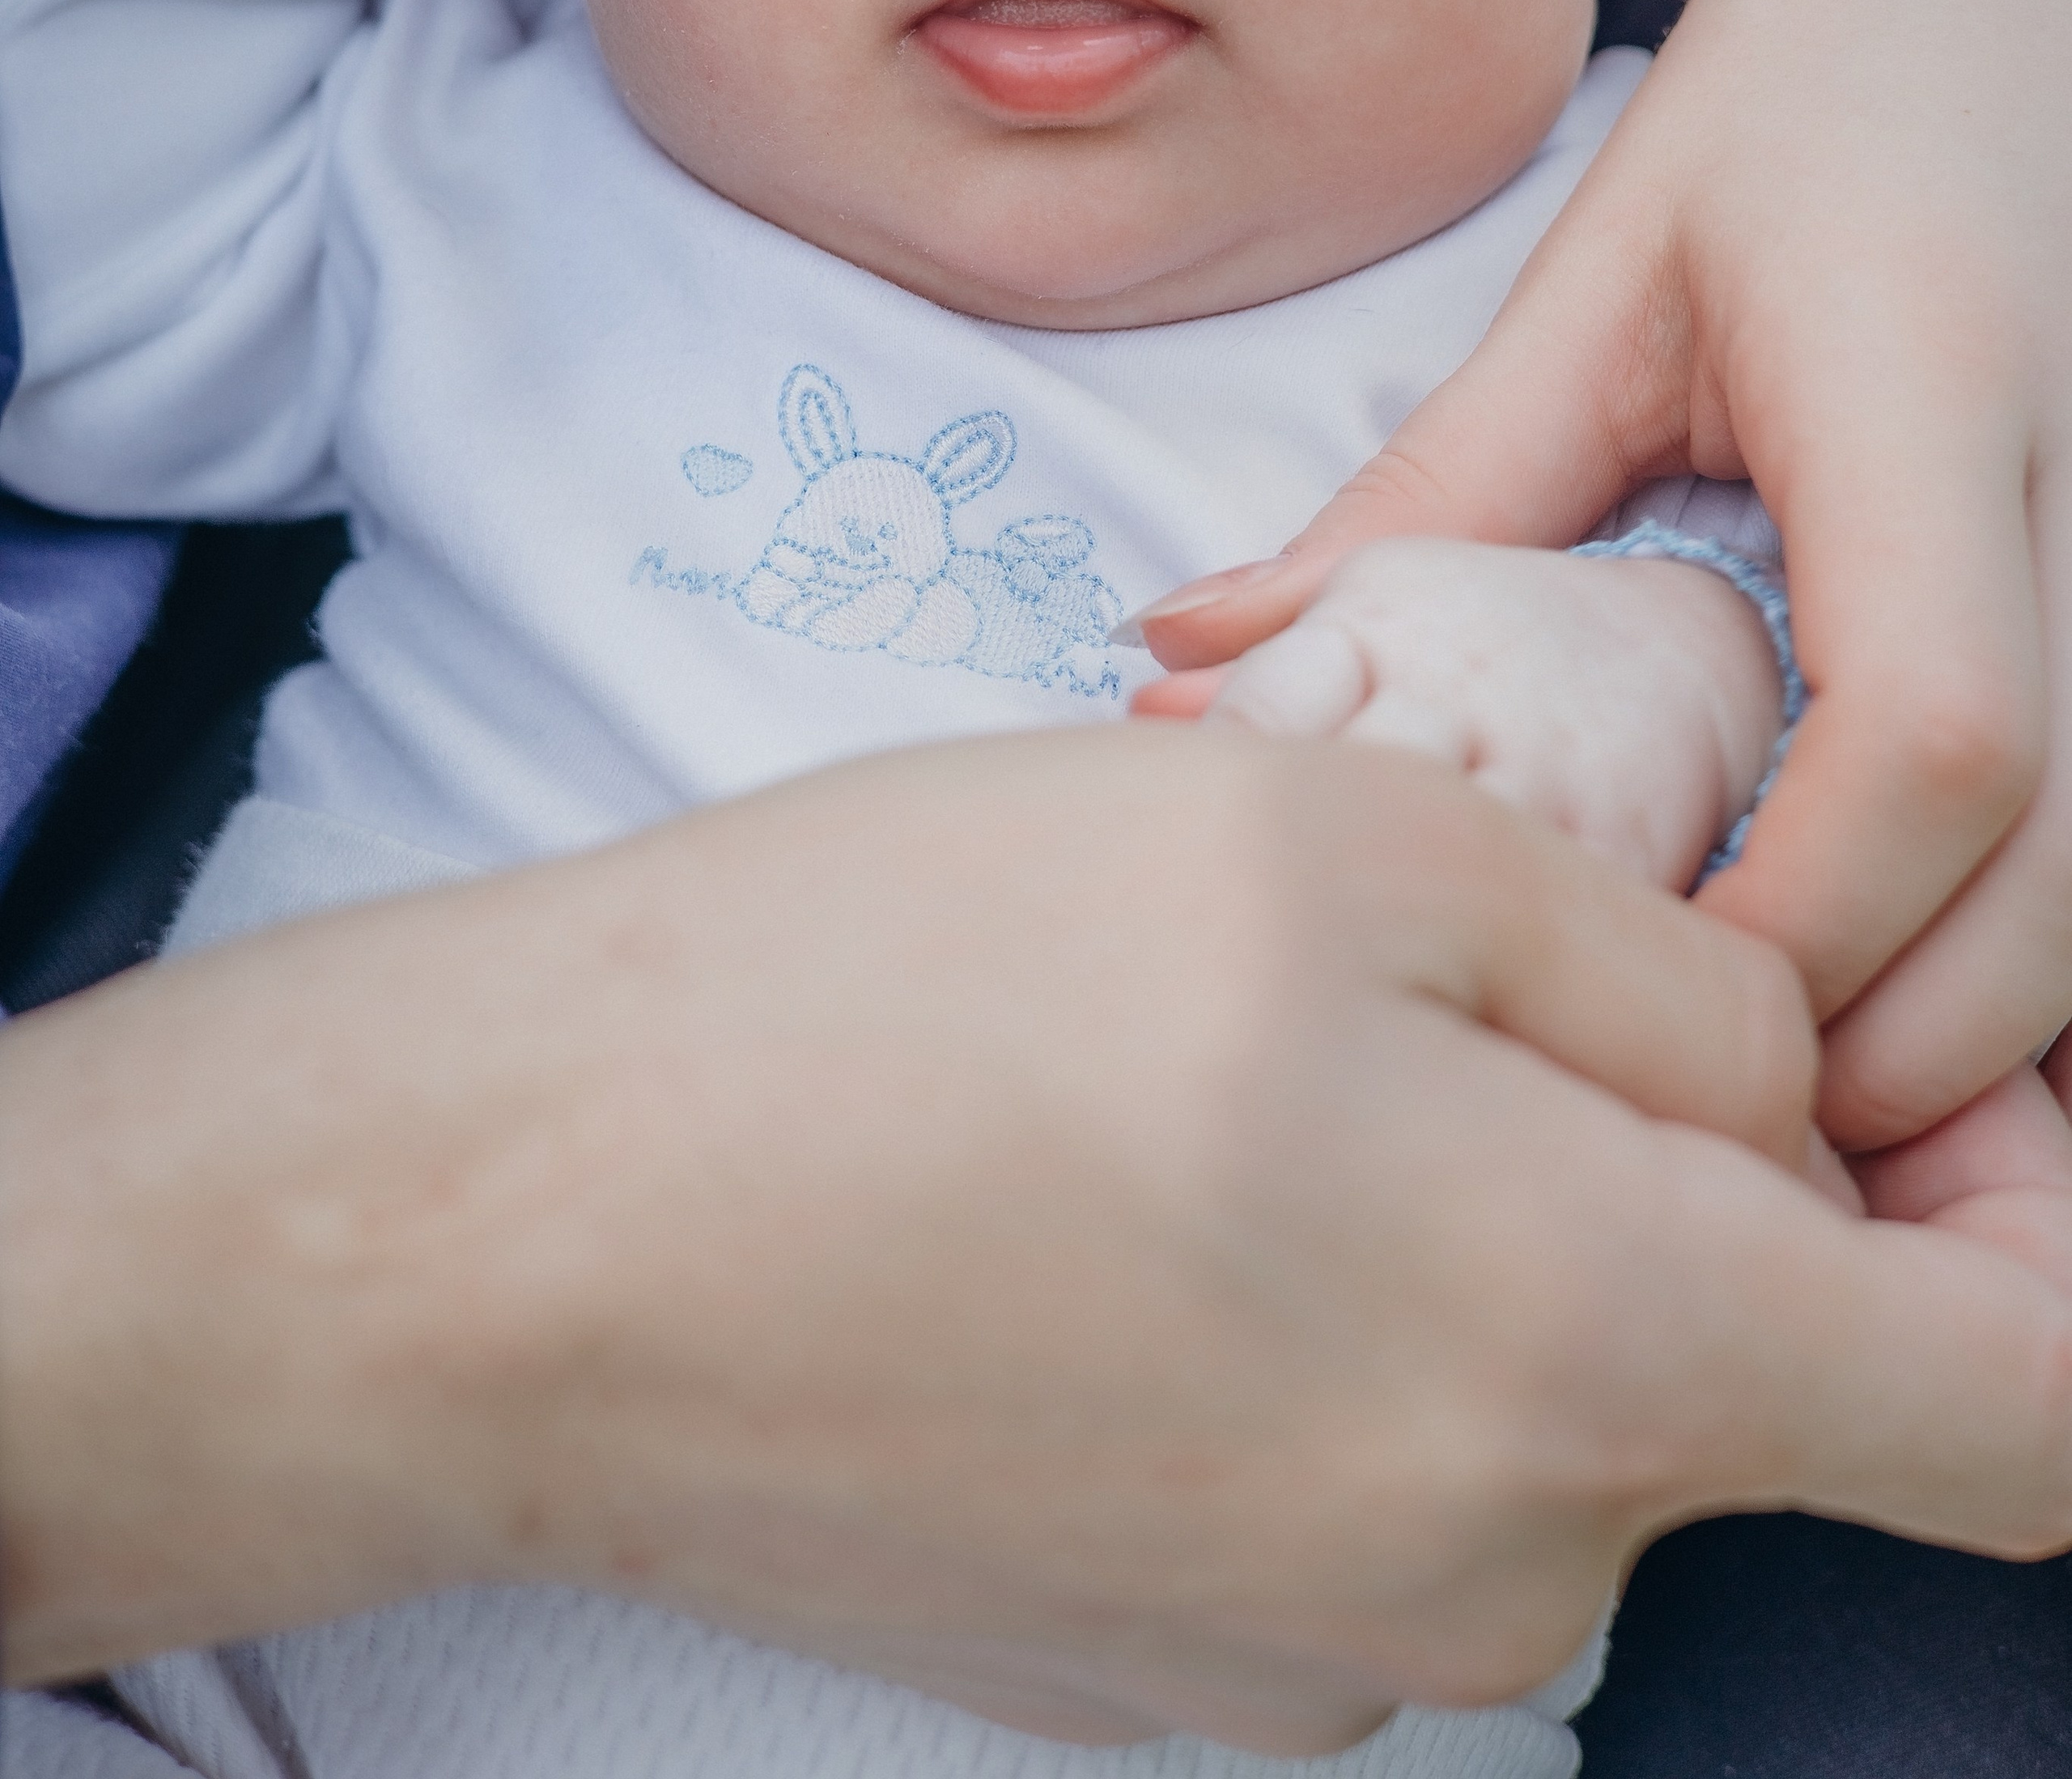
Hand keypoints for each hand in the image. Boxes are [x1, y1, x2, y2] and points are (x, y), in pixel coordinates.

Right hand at [10, 725, 2071, 1747]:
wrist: (538, 1230)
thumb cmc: (917, 984)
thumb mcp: (1344, 840)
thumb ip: (1661, 972)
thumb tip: (1785, 1088)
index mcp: (1583, 1362)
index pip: (2035, 1414)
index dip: (2047, 1228)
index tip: (1935, 1081)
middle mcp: (1498, 1577)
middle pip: (1753, 1376)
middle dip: (1691, 1161)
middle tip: (1463, 946)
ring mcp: (1330, 1654)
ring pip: (1551, 1407)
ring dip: (1490, 1218)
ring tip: (1248, 1043)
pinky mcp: (1187, 1657)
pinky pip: (1382, 1470)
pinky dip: (1349, 1317)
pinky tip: (1146, 1177)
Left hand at [1134, 0, 2071, 1150]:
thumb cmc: (1791, 117)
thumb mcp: (1591, 296)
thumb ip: (1428, 511)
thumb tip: (1190, 666)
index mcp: (1931, 413)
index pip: (1933, 741)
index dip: (1798, 919)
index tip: (1638, 997)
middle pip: (2064, 882)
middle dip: (1895, 1047)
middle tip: (1696, 1106)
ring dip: (1979, 1027)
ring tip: (1789, 1070)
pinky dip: (2030, 939)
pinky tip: (1898, 962)